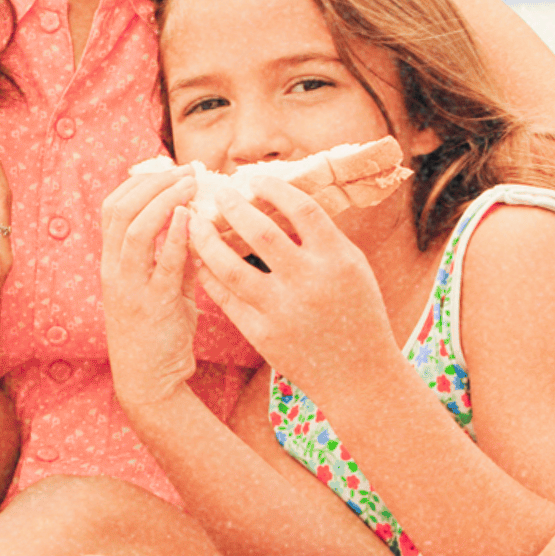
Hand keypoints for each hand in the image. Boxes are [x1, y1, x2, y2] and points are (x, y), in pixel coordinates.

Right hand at [99, 165, 201, 413]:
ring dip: (165, 200)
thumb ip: (176, 257)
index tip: (171, 170)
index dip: (140, 182)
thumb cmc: (158, 334)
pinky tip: (192, 217)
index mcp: (112, 263)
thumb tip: (199, 222)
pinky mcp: (153, 304)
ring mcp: (130, 287)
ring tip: (192, 186)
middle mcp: (114, 270)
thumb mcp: (164, 288)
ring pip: (135, 228)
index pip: (113, 207)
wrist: (148, 381)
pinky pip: (161, 262)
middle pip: (120, 209)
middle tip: (187, 171)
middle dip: (154, 182)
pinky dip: (175, 234)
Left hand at [186, 179, 395, 404]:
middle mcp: (309, 282)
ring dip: (207, 240)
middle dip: (233, 207)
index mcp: (338, 259)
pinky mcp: (262, 334)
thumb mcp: (353, 268)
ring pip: (230, 266)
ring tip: (195, 224)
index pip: (302, 208)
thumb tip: (279, 200)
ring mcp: (282, 310)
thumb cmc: (358, 313)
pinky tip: (200, 259)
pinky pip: (225, 297)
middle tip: (219, 194)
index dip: (274, 189)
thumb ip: (321, 238)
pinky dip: (208, 274)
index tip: (254, 180)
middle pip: (260, 232)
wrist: (359, 375)